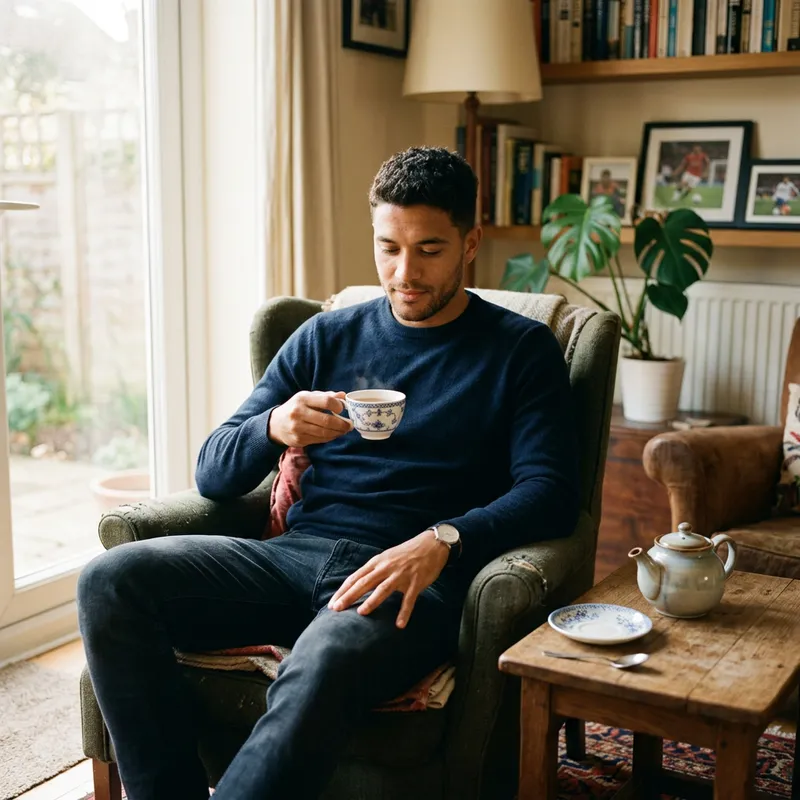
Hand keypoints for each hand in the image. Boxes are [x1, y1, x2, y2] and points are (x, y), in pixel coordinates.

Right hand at [268, 391, 352, 446]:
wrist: (276, 424)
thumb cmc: (296, 407)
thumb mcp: (308, 397)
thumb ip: (326, 396)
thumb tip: (344, 396)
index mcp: (302, 399)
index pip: (326, 401)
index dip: (338, 405)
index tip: (343, 408)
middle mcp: (298, 413)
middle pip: (327, 420)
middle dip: (342, 424)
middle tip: (350, 425)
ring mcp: (298, 428)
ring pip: (324, 433)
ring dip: (338, 432)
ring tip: (344, 430)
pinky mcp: (299, 440)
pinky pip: (319, 440)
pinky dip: (330, 438)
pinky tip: (334, 434)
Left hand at [328, 530, 448, 627]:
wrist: (431, 544)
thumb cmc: (406, 553)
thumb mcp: (386, 557)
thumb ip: (373, 570)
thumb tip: (357, 584)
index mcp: (378, 562)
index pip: (356, 577)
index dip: (343, 590)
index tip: (333, 603)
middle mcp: (387, 567)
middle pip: (365, 583)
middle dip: (349, 596)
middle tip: (336, 609)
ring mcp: (402, 575)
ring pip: (383, 589)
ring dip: (372, 601)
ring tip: (361, 613)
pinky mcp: (416, 582)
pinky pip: (409, 599)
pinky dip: (404, 612)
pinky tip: (400, 624)